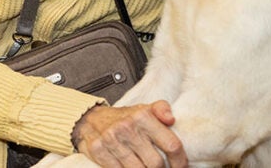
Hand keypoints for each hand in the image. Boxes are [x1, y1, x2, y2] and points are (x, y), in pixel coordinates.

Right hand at [71, 101, 186, 166]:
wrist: (90, 119)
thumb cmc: (123, 118)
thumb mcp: (144, 109)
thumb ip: (162, 110)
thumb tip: (171, 119)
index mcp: (142, 116)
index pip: (171, 145)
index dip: (180, 161)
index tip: (180, 167)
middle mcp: (127, 128)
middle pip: (155, 163)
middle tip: (160, 166)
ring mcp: (112, 140)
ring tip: (144, 165)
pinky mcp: (99, 151)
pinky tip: (128, 166)